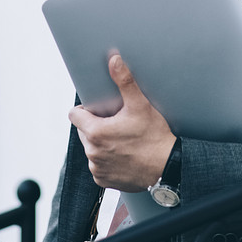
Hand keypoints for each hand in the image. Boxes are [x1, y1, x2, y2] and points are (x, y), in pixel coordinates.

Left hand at [69, 54, 175, 191]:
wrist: (167, 167)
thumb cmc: (154, 137)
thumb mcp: (140, 105)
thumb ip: (124, 80)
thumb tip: (114, 60)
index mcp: (96, 133)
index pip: (74, 115)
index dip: (85, 109)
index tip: (98, 109)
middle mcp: (92, 153)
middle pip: (83, 132)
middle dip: (95, 125)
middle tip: (116, 123)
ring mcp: (98, 168)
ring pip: (91, 149)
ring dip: (101, 143)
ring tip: (121, 139)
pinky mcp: (104, 180)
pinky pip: (98, 165)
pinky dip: (107, 159)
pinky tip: (123, 154)